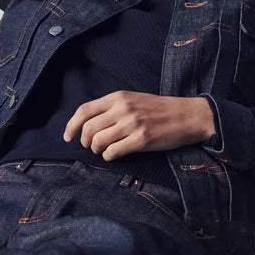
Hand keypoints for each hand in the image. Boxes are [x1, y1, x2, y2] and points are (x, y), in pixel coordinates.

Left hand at [63, 91, 215, 159]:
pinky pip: (113, 152)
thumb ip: (112, 107)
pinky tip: (114, 155)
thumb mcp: (134, 99)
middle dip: (85, 142)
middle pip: (88, 129)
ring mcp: (132, 124)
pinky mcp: (141, 140)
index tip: (67, 137)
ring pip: (98, 142)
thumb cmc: (159, 109)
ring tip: (104, 150)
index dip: (71, 126)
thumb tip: (88, 123)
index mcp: (119, 97)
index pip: (84, 111)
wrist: (187, 115)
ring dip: (97, 150)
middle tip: (92, 146)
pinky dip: (109, 157)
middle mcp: (123, 109)